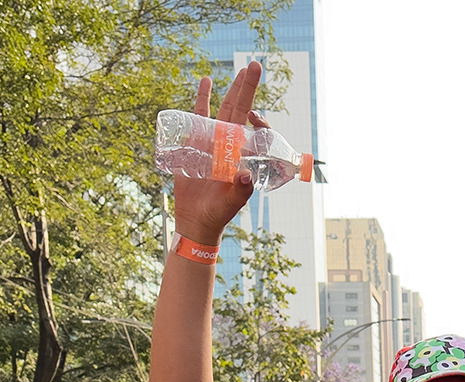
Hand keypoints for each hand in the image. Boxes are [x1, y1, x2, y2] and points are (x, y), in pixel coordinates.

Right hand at [171, 61, 266, 245]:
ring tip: (238, 71)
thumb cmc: (217, 215)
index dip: (258, 119)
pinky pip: (198, 116)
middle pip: (239, 111)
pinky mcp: (194, 143)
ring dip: (229, 90)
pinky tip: (205, 81)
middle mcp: (230, 145)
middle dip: (248, 89)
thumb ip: (239, 191)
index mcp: (242, 156)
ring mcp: (213, 142)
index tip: (257, 116)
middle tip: (255, 65)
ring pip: (222, 110)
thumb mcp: (230, 203)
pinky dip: (201, 99)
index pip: (253, 130)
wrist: (196, 221)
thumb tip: (246, 174)